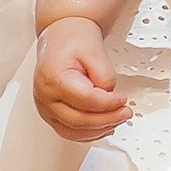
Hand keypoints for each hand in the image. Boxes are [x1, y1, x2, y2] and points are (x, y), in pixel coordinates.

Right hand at [35, 17, 126, 141]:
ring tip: (117, 121)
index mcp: (54, 79)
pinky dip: (87, 134)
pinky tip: (103, 128)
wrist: (61, 37)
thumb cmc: (73, 40)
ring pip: (71, 131)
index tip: (123, 100)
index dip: (108, 104)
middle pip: (78, 120)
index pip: (85, 101)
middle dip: (107, 119)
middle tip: (125, 113)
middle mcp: (45, 96)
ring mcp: (45, 107)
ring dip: (98, 130)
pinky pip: (67, 131)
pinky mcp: (50, 113)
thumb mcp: (95, 50)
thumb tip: (110, 95)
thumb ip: (105, 75)